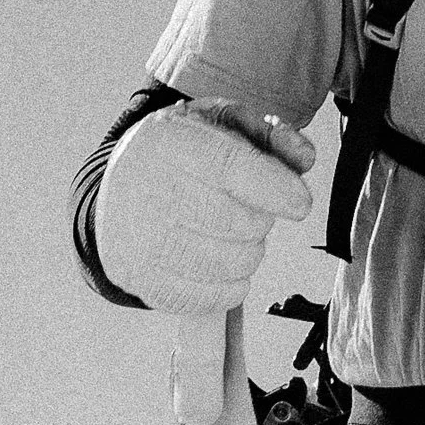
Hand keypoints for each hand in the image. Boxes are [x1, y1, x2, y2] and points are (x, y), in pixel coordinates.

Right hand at [93, 102, 314, 315]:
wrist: (122, 187)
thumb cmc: (183, 156)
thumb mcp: (224, 126)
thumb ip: (271, 137)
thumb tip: (303, 157)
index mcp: (166, 140)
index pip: (227, 167)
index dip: (273, 188)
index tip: (300, 203)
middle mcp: (142, 187)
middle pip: (231, 221)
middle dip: (259, 222)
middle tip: (250, 214)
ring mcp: (135, 236)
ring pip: (222, 264)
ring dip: (246, 255)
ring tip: (233, 238)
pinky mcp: (135, 276)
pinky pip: (202, 298)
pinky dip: (227, 288)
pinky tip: (221, 267)